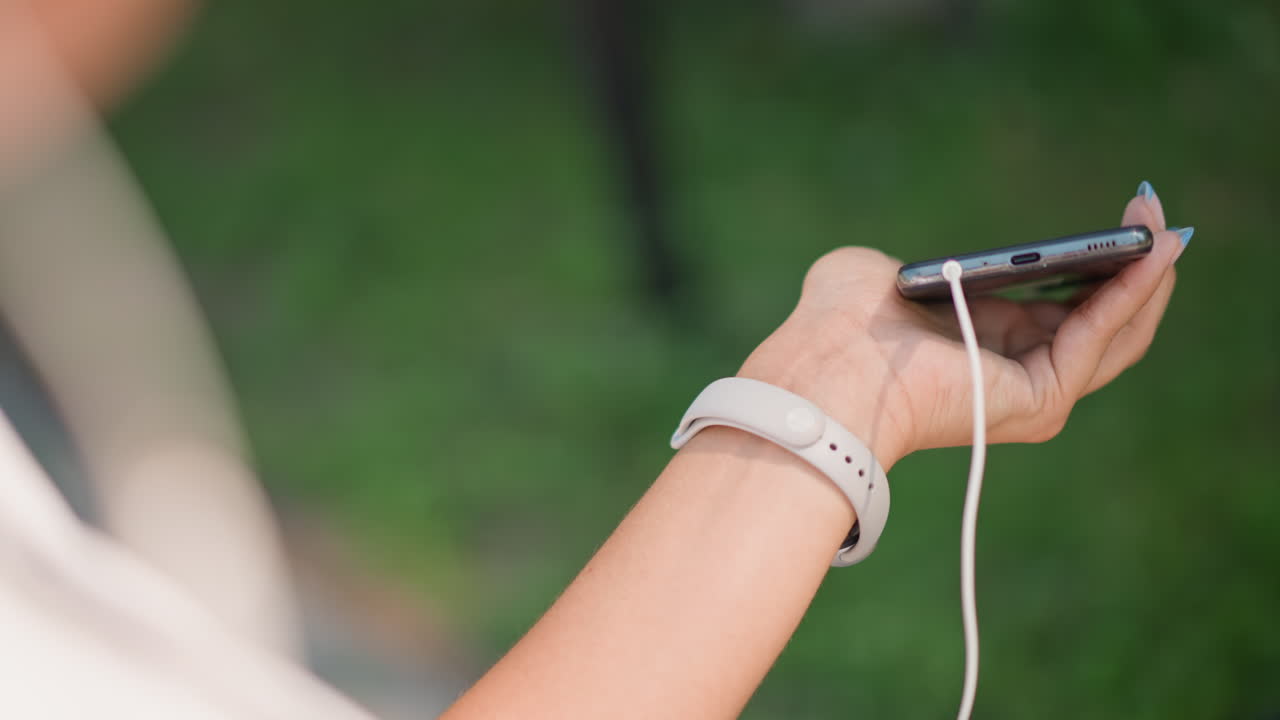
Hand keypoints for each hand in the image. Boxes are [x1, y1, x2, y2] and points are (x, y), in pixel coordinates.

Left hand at [739, 185, 1188, 468]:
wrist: (827, 365)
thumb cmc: (837, 321)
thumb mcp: (879, 276)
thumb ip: (916, 270)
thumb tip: (924, 268)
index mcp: (974, 348)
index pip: (1055, 313)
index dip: (1094, 267)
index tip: (1123, 220)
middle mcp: (1007, 377)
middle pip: (1098, 325)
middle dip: (1133, 266)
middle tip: (1155, 213)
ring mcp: (1029, 395)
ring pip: (1112, 335)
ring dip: (1145, 276)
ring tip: (1165, 224)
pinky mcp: (1039, 399)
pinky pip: (1097, 338)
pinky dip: (1130, 293)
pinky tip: (1149, 250)